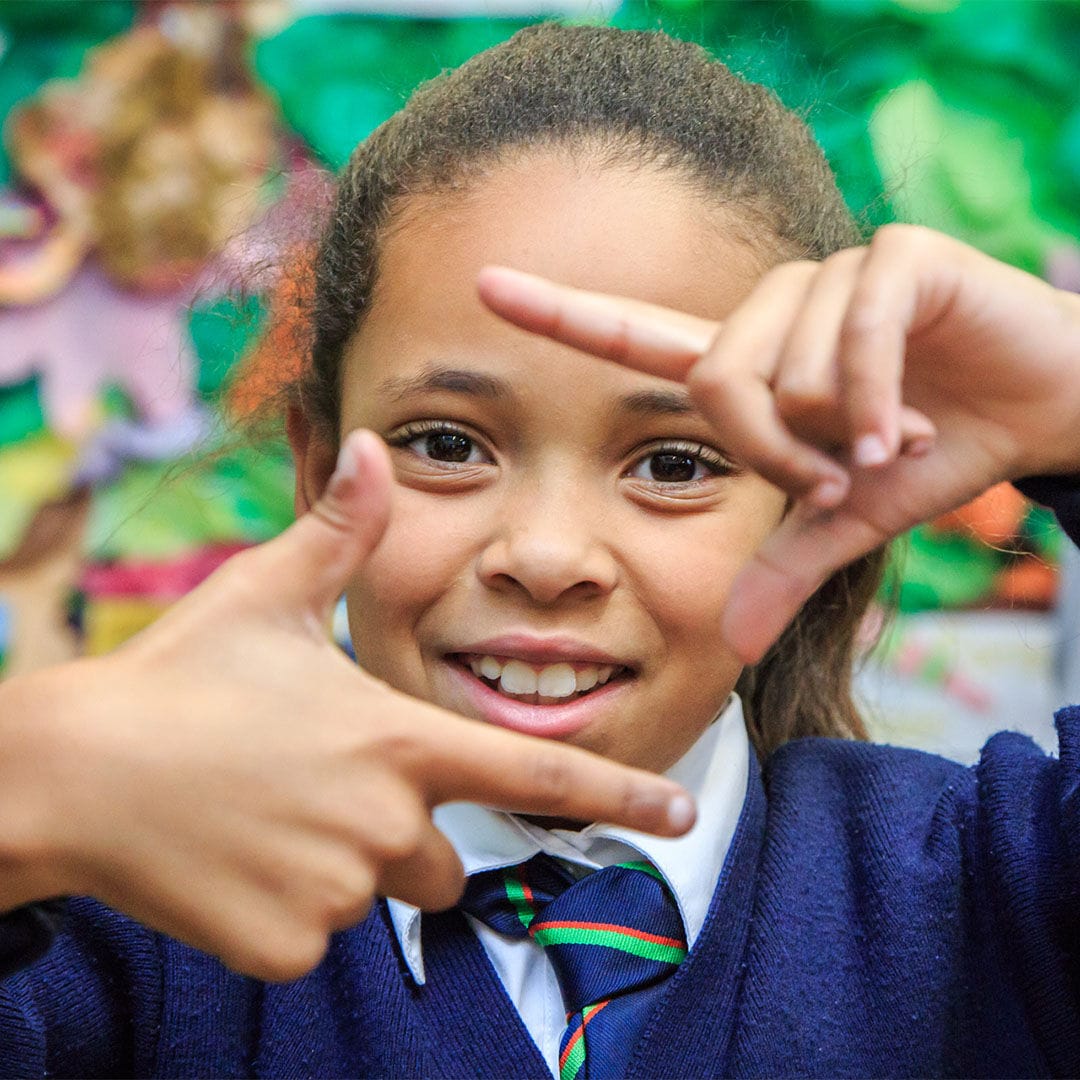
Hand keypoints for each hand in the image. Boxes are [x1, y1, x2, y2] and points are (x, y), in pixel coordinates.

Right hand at [0, 431, 692, 981]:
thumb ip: (341, 530)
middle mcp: (384, 822)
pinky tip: (233, 854)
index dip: (619, 796)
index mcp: (399, 739)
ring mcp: (335, 890)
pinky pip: (314, 933)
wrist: (72, 772)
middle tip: (318, 787)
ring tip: (266, 810)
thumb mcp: (267, 593)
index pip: (537, 776)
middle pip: (443, 857)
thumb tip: (374, 445)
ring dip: (341, 862)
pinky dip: (287, 903)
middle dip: (403, 831)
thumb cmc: (181, 676)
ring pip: (375, 893)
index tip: (682, 811)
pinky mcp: (282, 945)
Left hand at [477, 225, 1079, 663]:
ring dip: (839, 433)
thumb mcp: (844, 519)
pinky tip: (918, 428)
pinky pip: (855, 337)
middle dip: (776, 453)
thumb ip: (782, 563)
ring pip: (783, 366)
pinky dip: (882, 403)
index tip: (485, 286)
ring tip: (893, 439)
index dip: (559, 312)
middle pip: (713, 380)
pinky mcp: (893, 259)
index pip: (634, 332)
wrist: (1043, 407)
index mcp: (750, 363)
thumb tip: (731, 647)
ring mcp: (831, 278)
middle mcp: (774, 310)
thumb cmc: (935, 451)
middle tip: (839, 475)